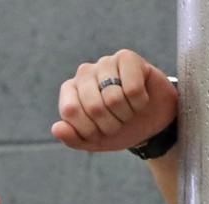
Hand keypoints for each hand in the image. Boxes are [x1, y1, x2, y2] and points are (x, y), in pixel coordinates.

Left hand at [52, 49, 177, 152]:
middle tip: (118, 122)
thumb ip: (73, 138)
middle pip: (93, 107)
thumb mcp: (95, 141)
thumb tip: (56, 129)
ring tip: (129, 109)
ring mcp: (105, 63)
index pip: (70, 111)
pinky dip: (140, 102)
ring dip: (127, 113)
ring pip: (114, 99)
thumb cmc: (119, 128)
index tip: (99, 132)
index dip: (89, 130)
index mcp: (70, 91)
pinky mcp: (127, 58)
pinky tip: (140, 98)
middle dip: (110, 124)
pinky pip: (133, 89)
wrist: (152, 122)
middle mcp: (84, 73)